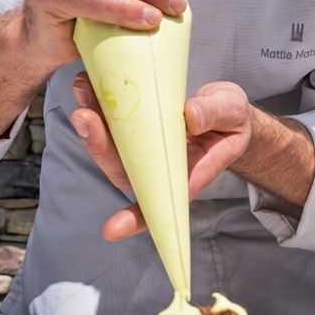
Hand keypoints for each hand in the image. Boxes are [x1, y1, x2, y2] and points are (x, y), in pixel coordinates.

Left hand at [71, 76, 254, 240]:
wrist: (224, 110)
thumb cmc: (230, 119)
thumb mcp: (232, 112)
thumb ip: (214, 114)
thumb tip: (190, 116)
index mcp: (188, 172)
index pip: (161, 200)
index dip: (137, 218)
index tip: (112, 230)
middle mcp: (159, 167)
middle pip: (124, 169)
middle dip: (100, 145)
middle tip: (85, 115)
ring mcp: (144, 151)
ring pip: (110, 147)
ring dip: (91, 122)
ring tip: (82, 89)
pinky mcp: (135, 131)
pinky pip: (110, 124)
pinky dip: (96, 104)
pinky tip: (86, 83)